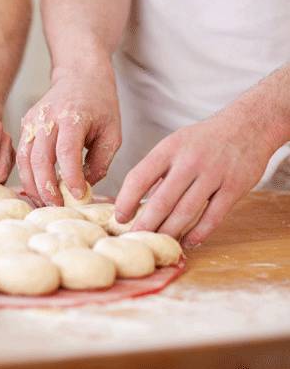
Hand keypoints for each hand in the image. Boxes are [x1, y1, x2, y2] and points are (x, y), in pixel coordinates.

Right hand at [16, 63, 120, 206]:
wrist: (79, 75)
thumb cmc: (100, 104)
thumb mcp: (112, 132)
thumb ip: (101, 162)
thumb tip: (85, 187)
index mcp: (73, 116)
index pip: (67, 151)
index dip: (70, 176)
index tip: (78, 195)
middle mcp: (48, 118)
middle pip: (39, 158)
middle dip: (46, 187)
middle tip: (57, 206)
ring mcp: (33, 121)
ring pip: (25, 160)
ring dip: (32, 185)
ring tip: (44, 202)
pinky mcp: (25, 126)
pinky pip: (21, 156)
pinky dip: (27, 175)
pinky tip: (37, 189)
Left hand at [115, 110, 276, 247]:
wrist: (247, 125)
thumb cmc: (202, 140)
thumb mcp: (174, 145)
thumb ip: (156, 172)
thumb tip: (135, 205)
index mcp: (169, 149)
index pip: (139, 177)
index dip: (126, 200)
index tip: (120, 218)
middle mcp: (189, 161)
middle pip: (162, 200)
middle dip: (146, 224)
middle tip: (136, 238)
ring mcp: (214, 174)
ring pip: (186, 212)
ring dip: (170, 232)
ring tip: (159, 243)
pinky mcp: (235, 187)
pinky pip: (213, 217)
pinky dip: (198, 234)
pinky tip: (188, 242)